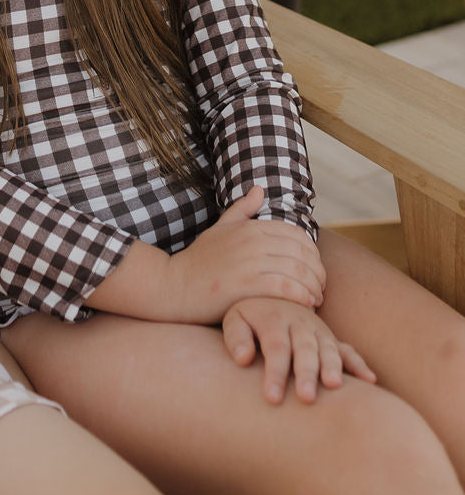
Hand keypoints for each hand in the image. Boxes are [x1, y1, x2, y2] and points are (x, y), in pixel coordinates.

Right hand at [162, 186, 325, 323]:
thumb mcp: (220, 228)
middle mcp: (252, 241)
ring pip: (297, 270)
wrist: (174, 286)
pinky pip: (285, 288)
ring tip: (316, 299)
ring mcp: (249, 262)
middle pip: (302, 253)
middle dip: (318, 271)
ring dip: (314, 286)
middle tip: (321, 287)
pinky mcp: (245, 285)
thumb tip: (259, 189)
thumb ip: (241, 210)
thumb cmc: (199, 260)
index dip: (313, 253)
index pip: (296, 235)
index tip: (316, 269)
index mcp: (249, 227)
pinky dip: (301, 296)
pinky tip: (307, 305)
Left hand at [222, 297, 375, 403]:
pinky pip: (348, 350)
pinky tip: (370, 380)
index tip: (272, 398)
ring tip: (334, 387)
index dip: (274, 373)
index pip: (275, 348)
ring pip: (328, 349)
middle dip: (307, 374)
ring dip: (333, 367)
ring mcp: (318, 331)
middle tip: (307, 398)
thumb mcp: (234, 320)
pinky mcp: (330, 339)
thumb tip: (243, 360)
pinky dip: (359, 364)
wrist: (272, 292)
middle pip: (304, 350)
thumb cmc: (249, 316)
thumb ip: (236, 338)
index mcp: (273, 320)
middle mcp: (299, 324)